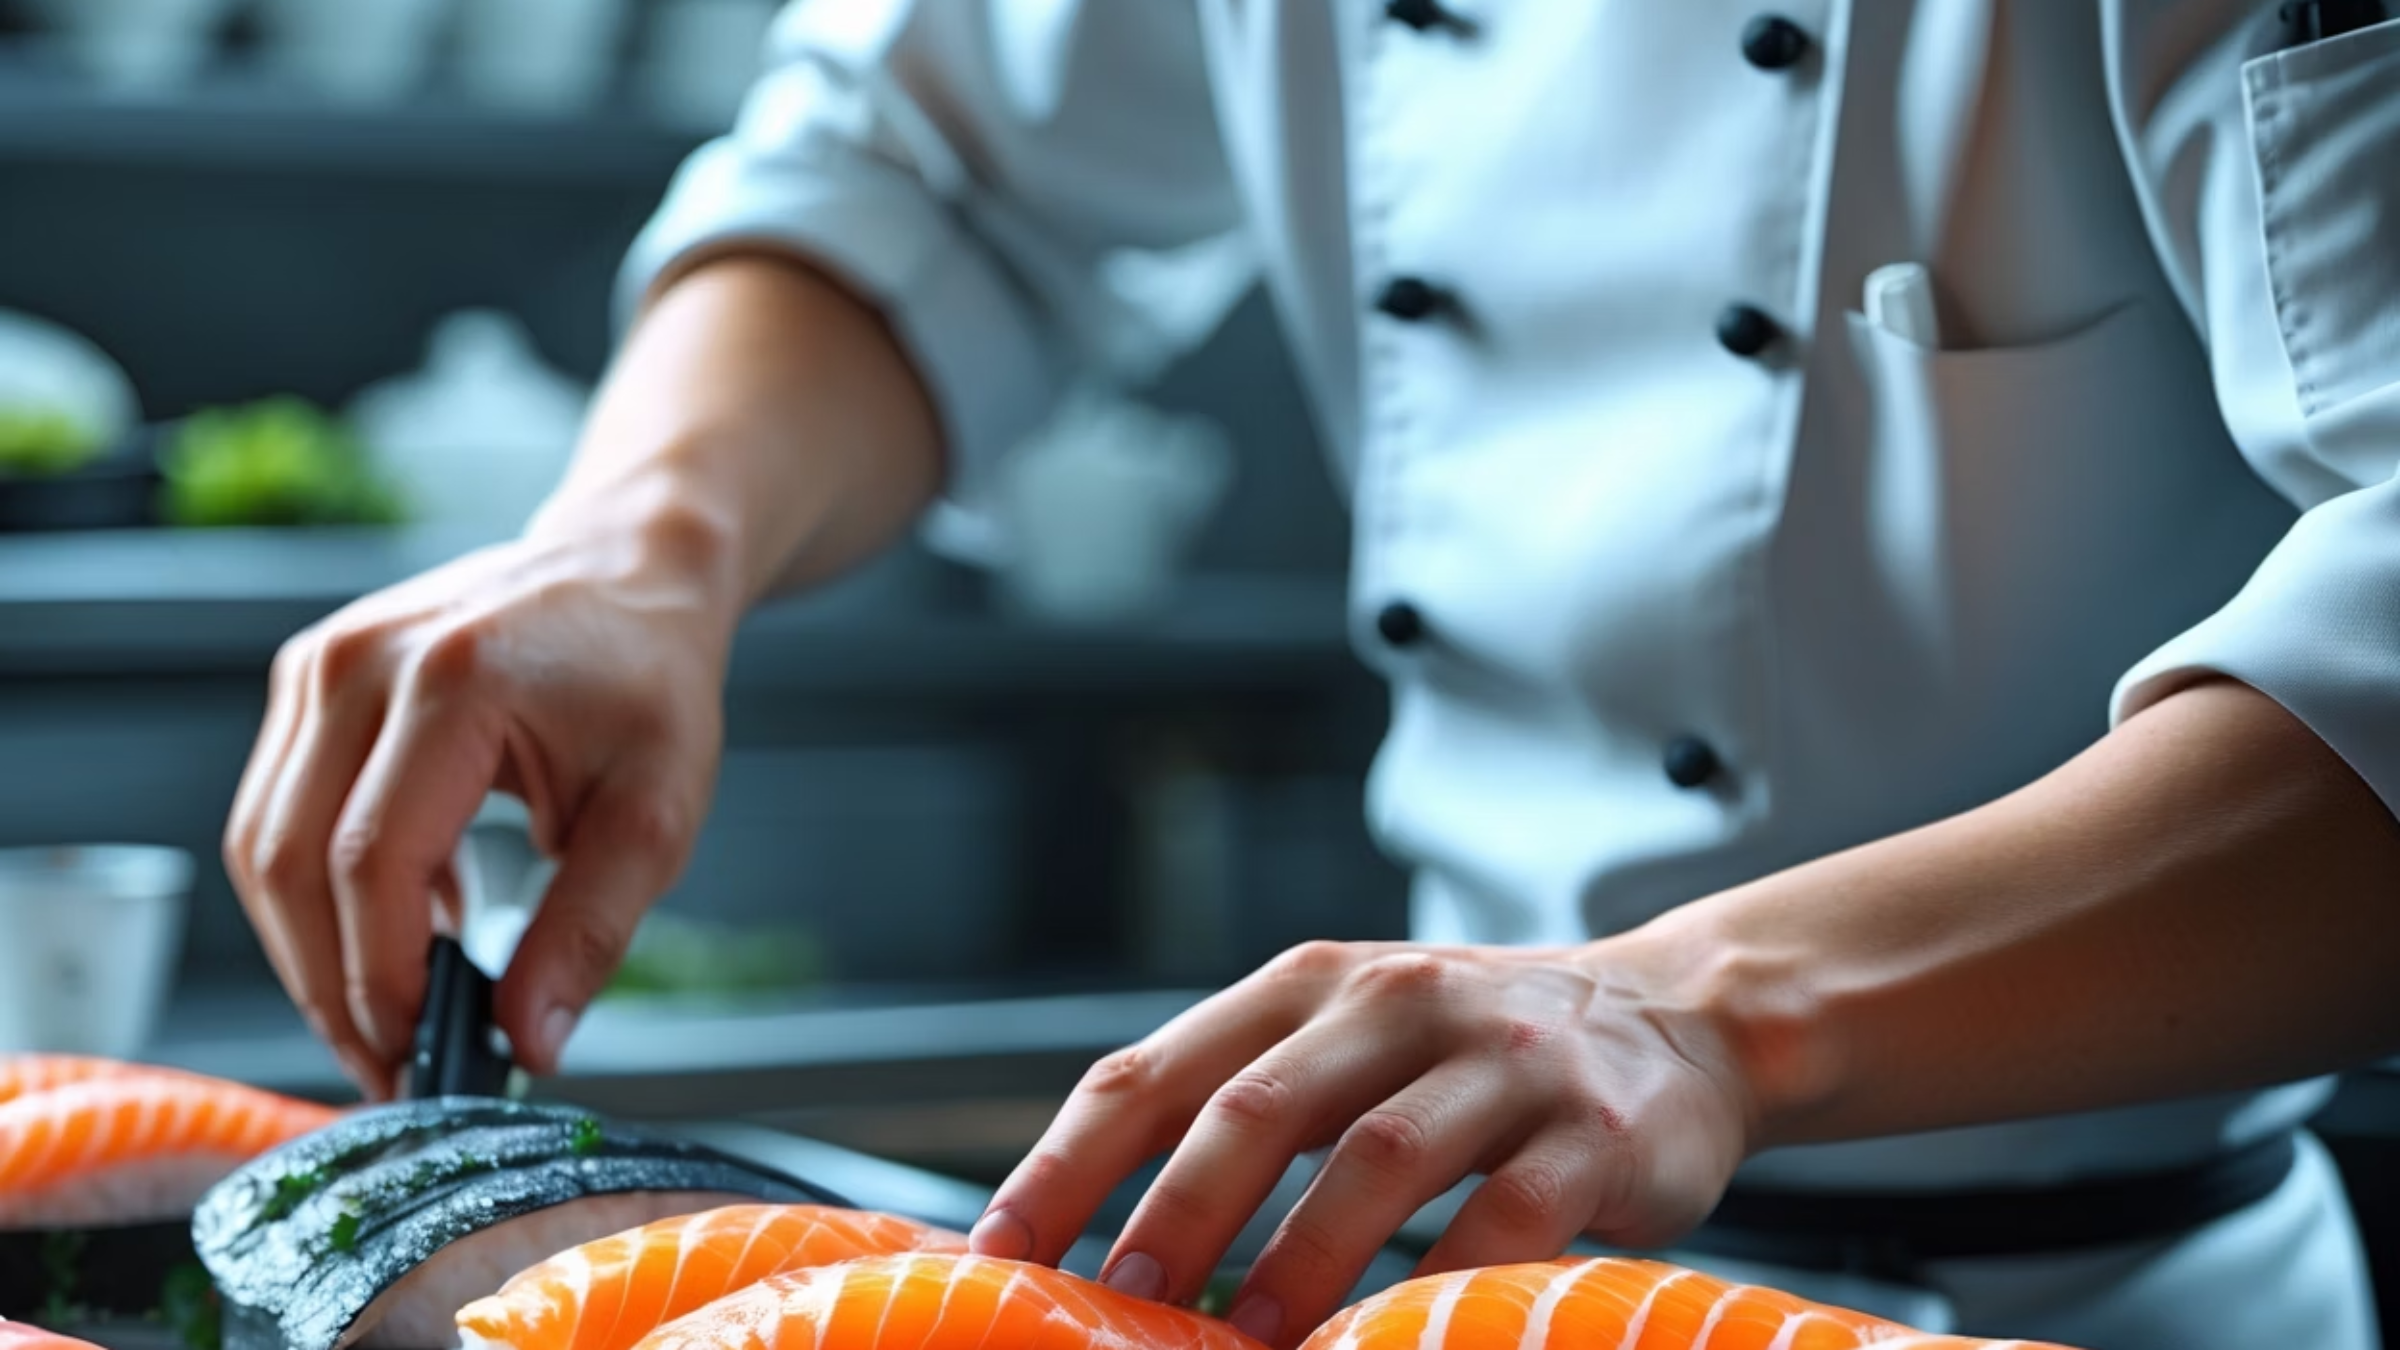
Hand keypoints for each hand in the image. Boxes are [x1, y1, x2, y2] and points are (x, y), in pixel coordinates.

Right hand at [222, 502, 739, 1094]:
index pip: (371, 862)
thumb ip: (590, 931)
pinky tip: (397, 931)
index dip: (381, 977)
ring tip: (389, 1017)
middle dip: (333, 986)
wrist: (626, 571)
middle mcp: (361, 662)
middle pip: (293, 862)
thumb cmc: (648, 678)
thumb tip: (527, 1041)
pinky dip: (318, 894)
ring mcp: (319, 663)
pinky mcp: (306, 681)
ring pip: (263, 846)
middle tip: (394, 1064)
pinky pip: (276, 812)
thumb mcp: (657, 811)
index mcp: (454, 680)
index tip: (419, 1054)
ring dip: (311, 951)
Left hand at [966, 939, 1753, 1346]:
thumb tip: (1109, 1241)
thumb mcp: (1353, 1044)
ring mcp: (1502, 1061)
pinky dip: (1444, 1285)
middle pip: (1258, 1106)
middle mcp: (1398, 1003)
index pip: (1158, 1067)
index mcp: (1311, 987)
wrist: (1682, 1020)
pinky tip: (1397, 1335)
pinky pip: (1510, 1217)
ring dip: (1300, 1261)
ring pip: (1378, 1159)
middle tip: (1118, 1304)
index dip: (1070, 1162)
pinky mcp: (1593, 1132)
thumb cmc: (1476, 1055)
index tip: (1001, 1254)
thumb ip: (1249, 1110)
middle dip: (1175, 1213)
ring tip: (1245, 1342)